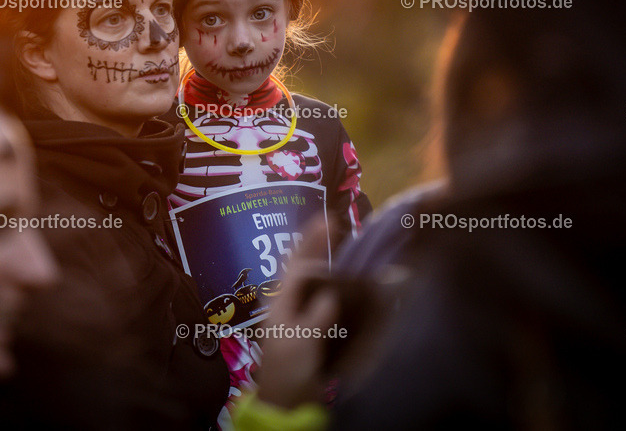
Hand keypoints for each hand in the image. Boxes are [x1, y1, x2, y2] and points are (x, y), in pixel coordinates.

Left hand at [254, 216, 337, 408]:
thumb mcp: (301, 342)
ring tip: (338, 241)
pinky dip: (331, 282)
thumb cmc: (290, 372)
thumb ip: (316, 315)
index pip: (298, 265)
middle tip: (332, 222)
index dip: (313, 242)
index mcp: (281, 303)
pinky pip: (320, 297)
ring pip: (310, 280)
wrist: (286, 405)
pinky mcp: (310, 330)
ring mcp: (297, 317)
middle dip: (314, 244)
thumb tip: (333, 292)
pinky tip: (343, 278)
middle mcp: (287, 304)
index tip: (331, 221)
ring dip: (322, 259)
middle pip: (301, 267)